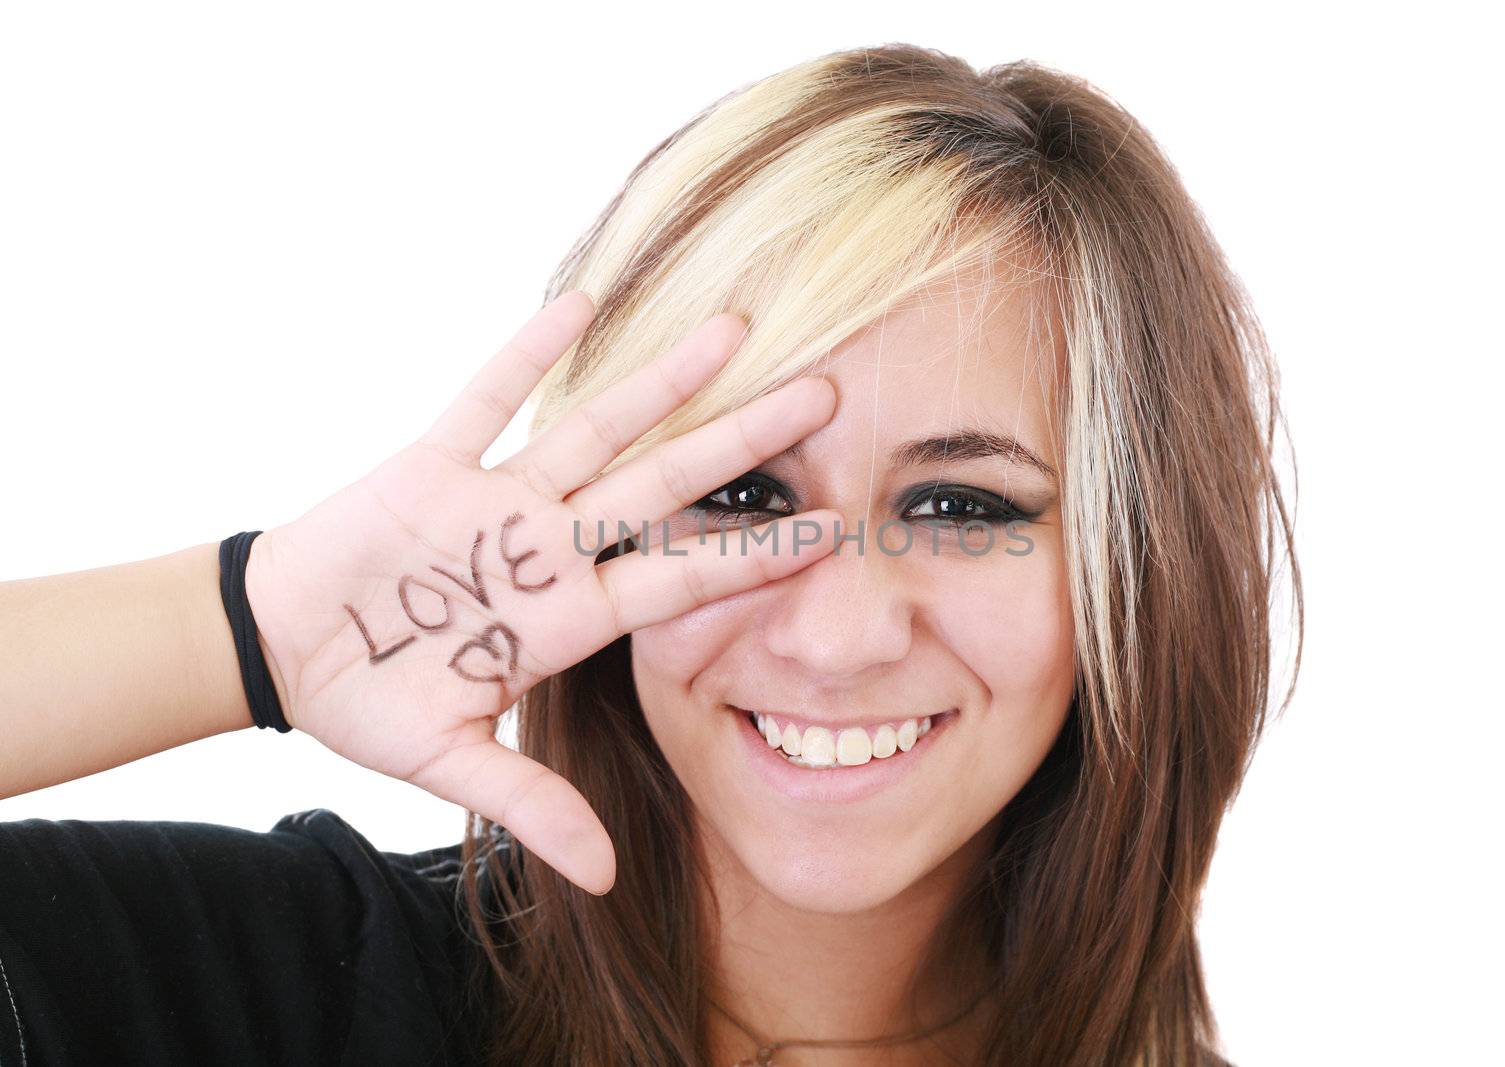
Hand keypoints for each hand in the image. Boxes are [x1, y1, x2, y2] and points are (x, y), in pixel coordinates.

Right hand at [241, 291, 838, 893]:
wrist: (281, 649)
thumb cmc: (371, 700)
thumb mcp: (450, 763)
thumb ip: (529, 804)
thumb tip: (600, 878)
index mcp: (564, 619)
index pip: (680, 581)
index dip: (756, 556)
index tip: (837, 528)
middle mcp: (548, 549)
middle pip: (664, 487)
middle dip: (742, 443)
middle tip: (827, 393)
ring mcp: (495, 502)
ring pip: (595, 431)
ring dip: (661, 383)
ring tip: (735, 329)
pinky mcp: (429, 465)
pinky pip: (484, 401)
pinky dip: (528, 357)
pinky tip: (583, 303)